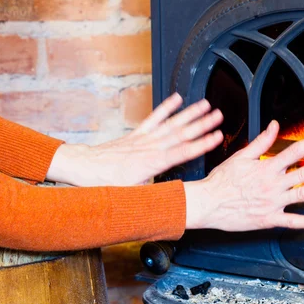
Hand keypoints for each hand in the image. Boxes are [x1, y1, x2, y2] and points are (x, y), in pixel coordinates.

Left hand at [47, 93, 223, 186]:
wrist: (84, 167)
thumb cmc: (105, 182)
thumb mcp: (131, 195)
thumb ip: (152, 196)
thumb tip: (170, 204)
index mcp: (152, 163)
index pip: (182, 152)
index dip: (202, 144)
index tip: (217, 137)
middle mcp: (150, 147)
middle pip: (181, 134)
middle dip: (202, 124)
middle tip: (219, 116)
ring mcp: (144, 139)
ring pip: (171, 124)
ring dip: (190, 114)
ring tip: (206, 105)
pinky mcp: (137, 134)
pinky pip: (154, 118)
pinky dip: (166, 108)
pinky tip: (177, 99)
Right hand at [184, 121, 303, 230]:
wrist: (207, 204)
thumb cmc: (221, 180)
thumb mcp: (240, 156)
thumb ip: (261, 142)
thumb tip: (274, 126)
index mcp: (266, 167)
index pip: (296, 151)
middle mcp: (273, 184)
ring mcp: (272, 203)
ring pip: (303, 194)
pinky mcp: (268, 219)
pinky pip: (292, 222)